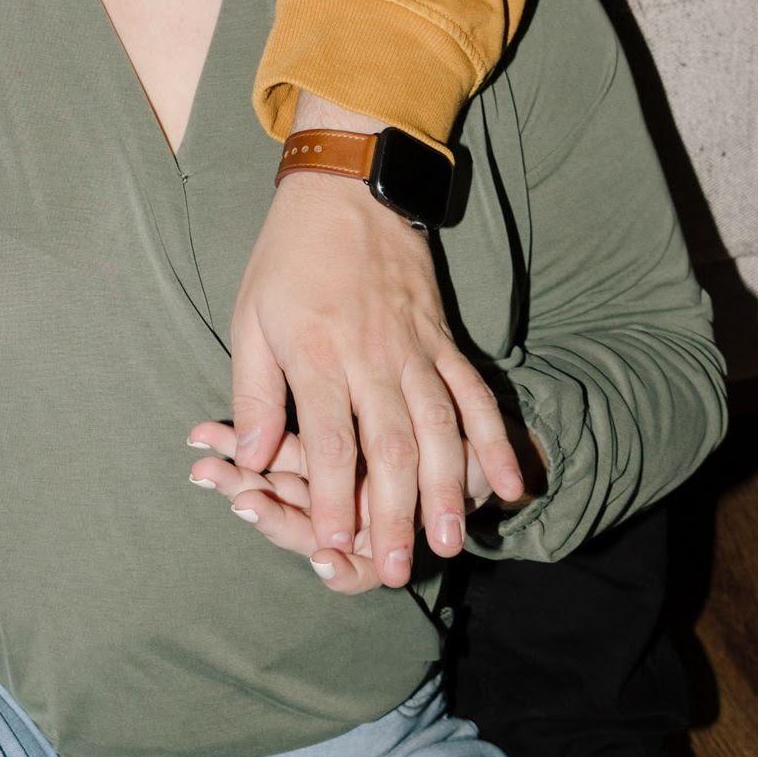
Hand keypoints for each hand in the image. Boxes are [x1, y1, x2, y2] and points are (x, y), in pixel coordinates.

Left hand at [227, 125, 526, 584]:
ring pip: (439, 427)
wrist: (346, 186)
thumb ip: (255, 392)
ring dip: (446, 488)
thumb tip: (250, 456)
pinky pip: (475, 394)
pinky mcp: (443, 340)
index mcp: (317, 351)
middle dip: (394, 512)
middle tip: (395, 570)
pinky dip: (493, 440)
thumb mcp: (250, 318)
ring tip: (449, 540)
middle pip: (390, 444)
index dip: (332, 496)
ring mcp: (415, 347)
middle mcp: (372, 354)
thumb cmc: (287, 258)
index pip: (329, 438)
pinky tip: (507, 483)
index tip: (333, 546)